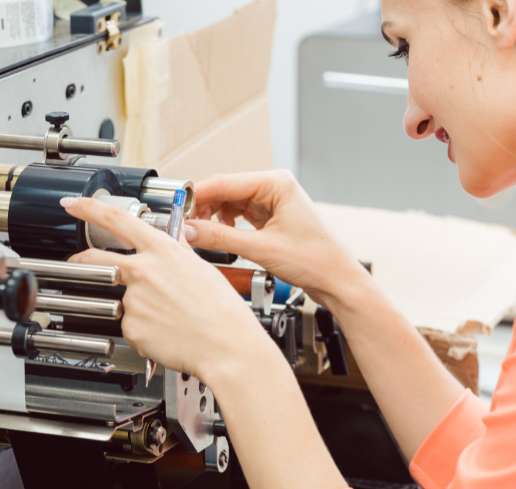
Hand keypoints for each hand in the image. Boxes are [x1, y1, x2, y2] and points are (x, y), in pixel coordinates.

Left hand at [61, 196, 275, 387]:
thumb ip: (176, 254)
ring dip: (138, 309)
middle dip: (81, 260)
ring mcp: (133, 300)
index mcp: (161, 251)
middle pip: (96, 259)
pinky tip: (166, 333)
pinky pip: (131, 327)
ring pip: (123, 301)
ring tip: (167, 318)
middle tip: (79, 263)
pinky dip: (144, 331)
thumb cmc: (221, 310)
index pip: (117, 220)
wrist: (226, 345)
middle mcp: (143, 271)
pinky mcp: (131, 327)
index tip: (73, 203)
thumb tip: (171, 244)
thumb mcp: (200, 268)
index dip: (89, 208)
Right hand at [184, 170, 364, 306]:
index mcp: (276, 183)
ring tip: (201, 235)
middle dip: (204, 209)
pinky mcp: (271, 218)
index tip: (177, 208)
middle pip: (225, 191)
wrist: (338, 280)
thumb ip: (221, 239)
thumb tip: (190, 230)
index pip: (225, 182)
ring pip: (230, 204)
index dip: (198, 195)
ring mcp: (273, 202)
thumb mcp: (261, 249)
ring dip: (214, 219)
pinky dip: (226, 226)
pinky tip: (221, 238)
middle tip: (185, 226)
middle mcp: (275, 187)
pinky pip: (240, 216)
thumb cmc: (316, 260)